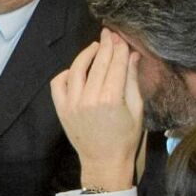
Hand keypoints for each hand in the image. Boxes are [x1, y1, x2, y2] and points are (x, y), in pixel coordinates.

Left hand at [50, 30, 143, 191]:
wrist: (103, 161)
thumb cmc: (125, 138)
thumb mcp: (136, 110)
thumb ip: (132, 80)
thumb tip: (132, 55)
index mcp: (111, 99)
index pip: (115, 65)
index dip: (118, 48)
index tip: (119, 36)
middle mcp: (89, 99)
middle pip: (97, 64)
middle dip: (104, 46)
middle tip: (108, 34)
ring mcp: (72, 103)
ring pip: (76, 69)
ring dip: (86, 55)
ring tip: (95, 47)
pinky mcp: (61, 109)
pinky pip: (59, 83)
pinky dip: (66, 73)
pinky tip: (77, 69)